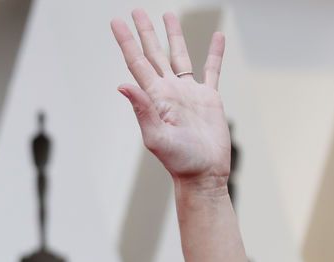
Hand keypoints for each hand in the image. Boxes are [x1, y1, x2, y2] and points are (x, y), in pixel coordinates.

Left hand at [111, 10, 230, 191]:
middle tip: (136, 10)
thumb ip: (141, 109)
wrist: (203, 174)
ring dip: (173, 36)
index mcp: (154, 97)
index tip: (117, 21)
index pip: (137, 62)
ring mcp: (188, 93)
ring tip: (168, 16)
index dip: (127, 41)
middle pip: (154, 53)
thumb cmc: (179, 160)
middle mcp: (169, 91)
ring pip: (180, 56)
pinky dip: (214, 53)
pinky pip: (212, 70)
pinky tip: (217, 37)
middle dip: (145, 32)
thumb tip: (122, 85)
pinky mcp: (209, 99)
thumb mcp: (156, 136)